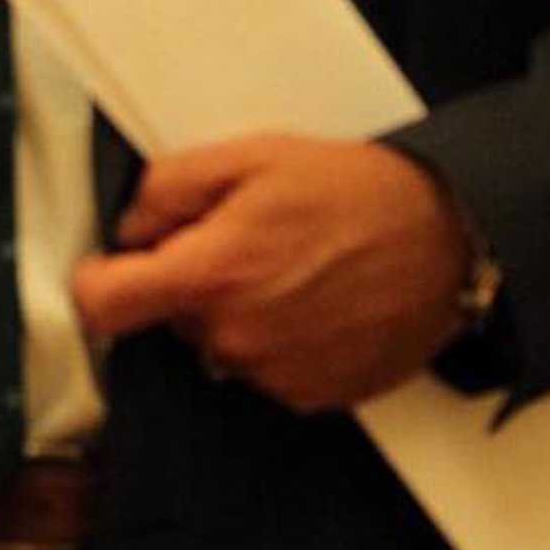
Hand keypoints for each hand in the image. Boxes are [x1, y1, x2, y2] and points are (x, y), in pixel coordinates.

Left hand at [72, 134, 473, 412]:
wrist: (450, 240)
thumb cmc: (358, 193)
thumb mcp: (253, 155)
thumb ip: (171, 187)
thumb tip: (130, 226)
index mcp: (214, 273)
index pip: (103, 306)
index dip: (99, 281)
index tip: (114, 269)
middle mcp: (237, 336)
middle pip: (170, 319)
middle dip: (194, 281)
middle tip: (249, 239)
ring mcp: (275, 374)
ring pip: (221, 343)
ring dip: (241, 311)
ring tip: (297, 267)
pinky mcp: (312, 395)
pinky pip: (267, 368)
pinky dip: (282, 338)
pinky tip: (319, 301)